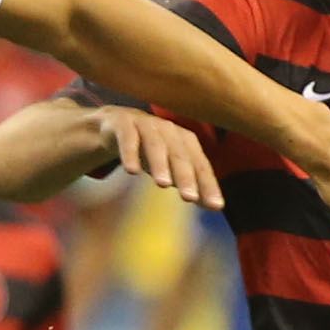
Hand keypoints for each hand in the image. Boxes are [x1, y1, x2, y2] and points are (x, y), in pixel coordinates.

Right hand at [95, 107, 218, 207]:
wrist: (113, 125)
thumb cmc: (148, 150)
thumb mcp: (169, 167)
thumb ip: (190, 183)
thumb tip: (216, 206)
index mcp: (184, 141)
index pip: (200, 165)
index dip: (208, 184)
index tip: (216, 206)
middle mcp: (168, 130)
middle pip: (180, 154)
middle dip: (186, 176)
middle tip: (190, 198)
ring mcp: (145, 124)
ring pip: (155, 144)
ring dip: (160, 163)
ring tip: (163, 184)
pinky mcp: (121, 123)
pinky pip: (127, 137)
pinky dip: (130, 153)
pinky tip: (131, 171)